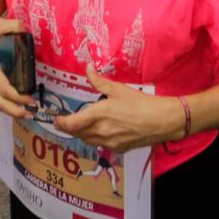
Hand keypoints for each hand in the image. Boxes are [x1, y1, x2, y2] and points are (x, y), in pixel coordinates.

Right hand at [0, 15, 33, 119]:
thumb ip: (14, 25)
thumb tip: (27, 29)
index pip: (2, 87)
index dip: (17, 97)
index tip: (30, 99)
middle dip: (14, 111)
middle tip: (29, 113)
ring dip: (9, 109)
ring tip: (25, 111)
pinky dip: (4, 102)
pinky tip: (15, 103)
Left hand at [52, 67, 183, 151]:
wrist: (162, 121)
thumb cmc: (141, 103)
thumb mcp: (118, 89)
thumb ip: (99, 81)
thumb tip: (87, 68)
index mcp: (99, 115)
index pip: (71, 124)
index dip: (61, 123)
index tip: (57, 119)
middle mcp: (101, 131)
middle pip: (77, 134)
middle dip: (70, 128)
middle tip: (68, 120)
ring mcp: (110, 143)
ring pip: (88, 141)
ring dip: (82, 134)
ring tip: (83, 124)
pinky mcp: (119, 149)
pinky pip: (101, 145)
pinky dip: (96, 139)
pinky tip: (102, 130)